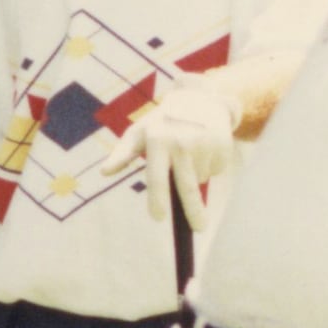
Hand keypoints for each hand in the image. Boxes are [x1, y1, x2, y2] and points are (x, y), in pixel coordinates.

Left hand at [100, 82, 240, 229]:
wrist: (200, 99)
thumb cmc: (163, 121)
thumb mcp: (140, 132)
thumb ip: (122, 153)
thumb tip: (104, 172)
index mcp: (158, 141)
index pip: (157, 177)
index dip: (157, 199)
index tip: (158, 218)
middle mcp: (182, 143)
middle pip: (188, 187)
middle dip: (194, 211)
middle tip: (199, 229)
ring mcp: (205, 144)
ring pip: (200, 179)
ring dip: (195, 176)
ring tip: (190, 155)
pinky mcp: (222, 144)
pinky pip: (215, 170)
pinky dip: (210, 167)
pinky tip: (204, 150)